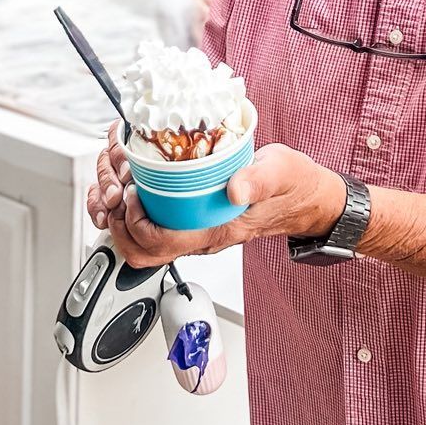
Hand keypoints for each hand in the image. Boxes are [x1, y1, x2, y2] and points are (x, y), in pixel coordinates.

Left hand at [84, 122, 345, 268]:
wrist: (306, 199)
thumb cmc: (294, 187)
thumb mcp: (281, 172)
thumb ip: (259, 179)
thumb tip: (233, 188)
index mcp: (217, 231)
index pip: (160, 243)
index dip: (136, 222)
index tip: (134, 191)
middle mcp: (202, 237)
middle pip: (142, 252)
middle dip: (119, 224)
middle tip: (119, 190)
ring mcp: (197, 232)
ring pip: (144, 244)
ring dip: (124, 218)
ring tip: (124, 184)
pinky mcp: (196, 222)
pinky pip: (156, 229)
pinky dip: (139, 211)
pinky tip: (140, 183)